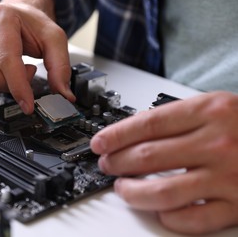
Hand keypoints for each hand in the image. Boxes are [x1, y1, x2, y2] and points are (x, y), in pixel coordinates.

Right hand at [0, 0, 74, 113]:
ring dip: (2, 85)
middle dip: (13, 85)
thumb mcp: (53, 39)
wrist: (12, 15)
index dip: (19, 87)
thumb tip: (63, 94)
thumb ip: (61, 66)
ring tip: (12, 68)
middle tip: (26, 71)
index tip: (28, 105)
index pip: (7, 61)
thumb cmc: (29, 25)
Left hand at [90, 91, 237, 233]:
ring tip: (122, 188)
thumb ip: (180, 118)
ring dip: (133, 192)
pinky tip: (159, 211)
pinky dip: (169, 217)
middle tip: (107, 165)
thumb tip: (133, 133)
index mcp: (210, 111)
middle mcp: (218, 142)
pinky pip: (193, 219)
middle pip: (148, 156)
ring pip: (163, 191)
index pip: (147, 123)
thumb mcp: (219, 107)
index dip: (116, 135)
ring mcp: (228, 176)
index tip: (100, 143)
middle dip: (117, 162)